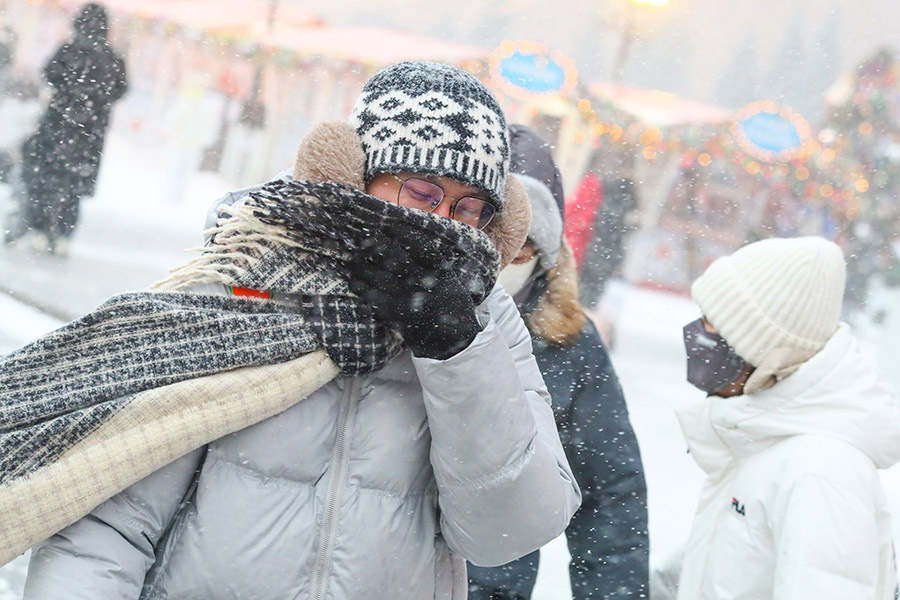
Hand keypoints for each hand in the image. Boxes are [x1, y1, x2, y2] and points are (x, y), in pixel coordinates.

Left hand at [346, 223, 481, 359]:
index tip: (389, 227)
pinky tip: (353, 280)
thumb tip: (406, 240)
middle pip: (395, 259)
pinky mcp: (395, 313)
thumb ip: (432, 263)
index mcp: (439, 271)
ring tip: (353, 259)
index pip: (420, 246)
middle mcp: (423, 283)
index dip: (402, 234)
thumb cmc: (449, 302)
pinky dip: (361, 287)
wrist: (453, 337)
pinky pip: (373, 297)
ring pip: (380, 276)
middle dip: (377, 247)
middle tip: (364, 241)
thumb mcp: (449, 278)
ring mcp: (408, 298)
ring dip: (363, 266)